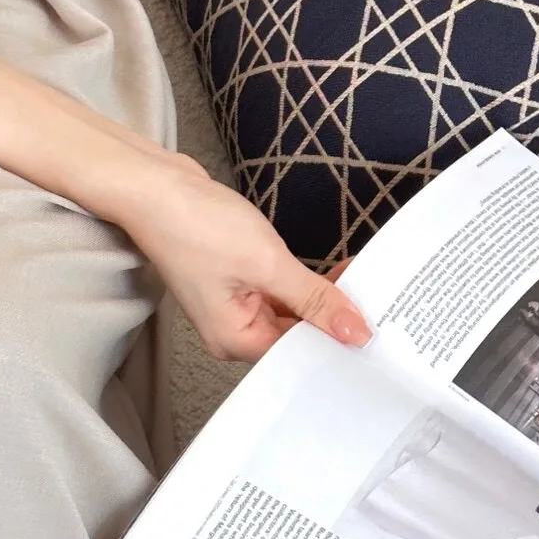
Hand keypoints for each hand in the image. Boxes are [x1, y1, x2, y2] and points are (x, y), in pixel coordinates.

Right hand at [118, 153, 371, 362]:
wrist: (153, 184)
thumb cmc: (195, 225)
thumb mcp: (268, 265)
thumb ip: (314, 300)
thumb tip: (355, 332)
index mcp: (235, 341)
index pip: (300, 355)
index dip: (339, 343)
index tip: (380, 332)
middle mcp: (235, 330)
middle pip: (298, 335)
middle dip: (336, 318)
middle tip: (384, 306)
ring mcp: (235, 303)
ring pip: (293, 310)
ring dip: (324, 297)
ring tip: (369, 285)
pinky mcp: (239, 279)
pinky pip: (283, 289)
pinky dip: (307, 282)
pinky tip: (338, 272)